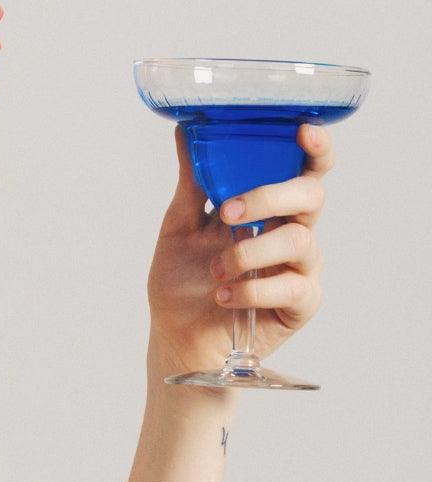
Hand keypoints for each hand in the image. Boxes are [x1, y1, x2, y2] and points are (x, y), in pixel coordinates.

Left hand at [146, 122, 333, 375]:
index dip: (314, 149)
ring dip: (248, 253)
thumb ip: (192, 184)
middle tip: (228, 213)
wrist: (177, 340)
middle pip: (310, 196)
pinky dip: (253, 289)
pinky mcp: (301, 303)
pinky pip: (292, 286)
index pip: (305, 169)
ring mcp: (300, 267)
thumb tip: (186, 131)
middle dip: (270, 197)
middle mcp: (291, 231)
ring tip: (215, 272)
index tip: (301, 132)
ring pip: (299, 241)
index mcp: (269, 207)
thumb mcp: (179, 230)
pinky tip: (224, 296)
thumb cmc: (181, 285)